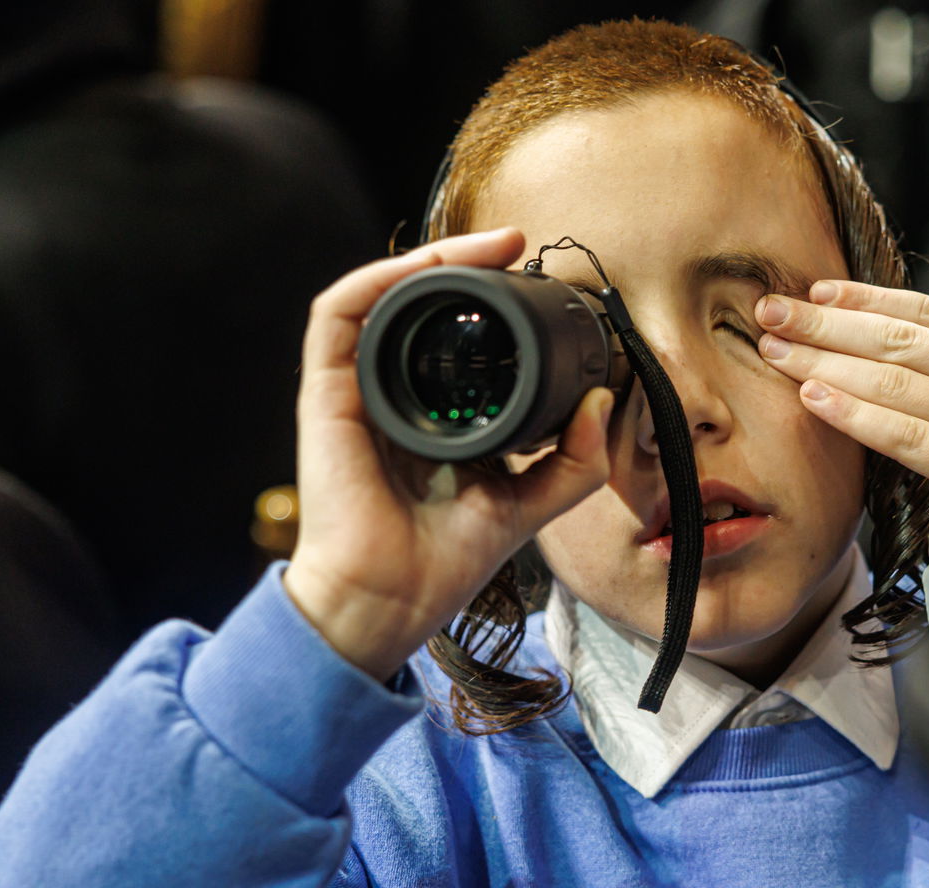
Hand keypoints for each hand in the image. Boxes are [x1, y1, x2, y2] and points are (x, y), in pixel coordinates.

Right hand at [283, 228, 613, 679]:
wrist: (391, 601)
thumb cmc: (445, 561)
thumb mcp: (529, 503)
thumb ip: (572, 460)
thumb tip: (601, 401)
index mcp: (434, 412)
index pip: (457, 334)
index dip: (492, 296)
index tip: (539, 276)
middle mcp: (393, 392)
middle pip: (420, 303)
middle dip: (466, 263)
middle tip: (516, 245)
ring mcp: (356, 389)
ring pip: (382, 296)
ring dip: (431, 260)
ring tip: (485, 247)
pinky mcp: (326, 393)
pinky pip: (338, 315)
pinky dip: (378, 281)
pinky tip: (424, 269)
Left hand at [753, 262, 928, 573]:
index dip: (868, 301)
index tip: (819, 290)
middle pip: (898, 340)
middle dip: (825, 323)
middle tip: (769, 311)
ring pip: (894, 383)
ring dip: (824, 363)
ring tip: (772, 351)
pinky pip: (909, 439)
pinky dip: (856, 417)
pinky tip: (813, 399)